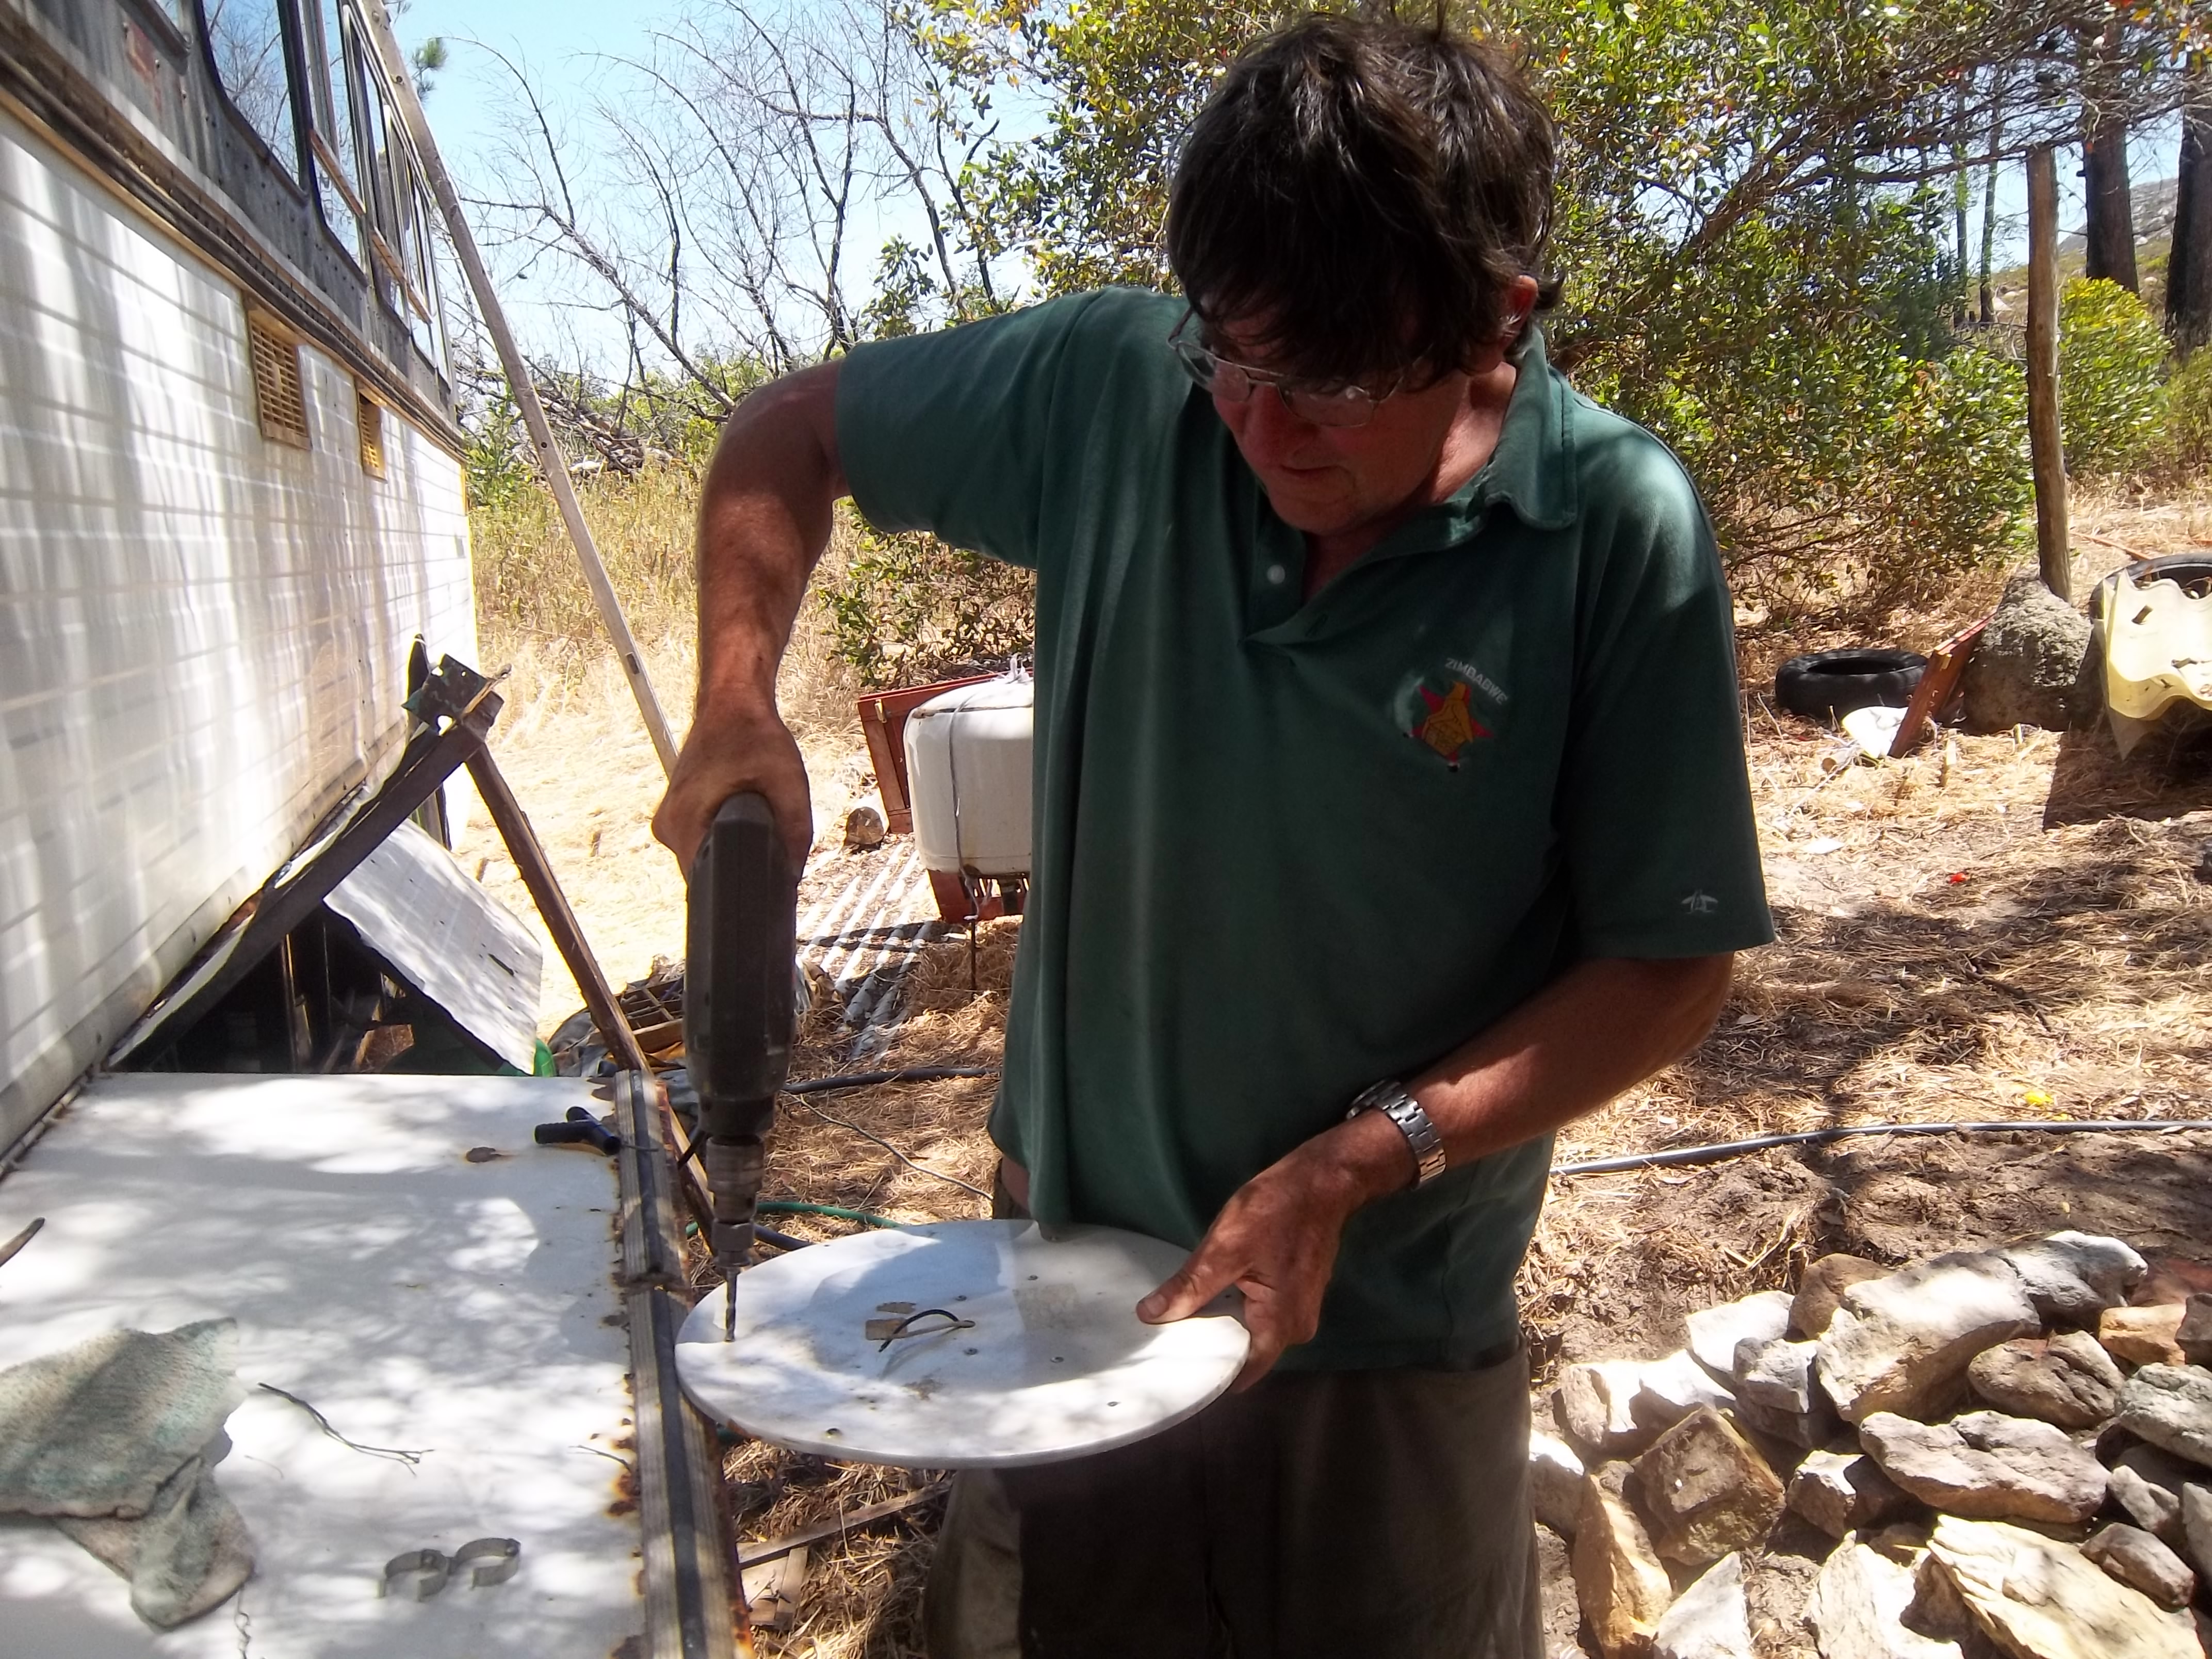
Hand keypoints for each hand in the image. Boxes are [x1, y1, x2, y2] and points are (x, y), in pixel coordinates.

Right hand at [651, 701, 813, 872]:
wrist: (732, 702)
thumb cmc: (751, 732)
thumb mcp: (787, 785)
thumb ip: (795, 833)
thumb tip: (792, 876)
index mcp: (684, 823)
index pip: (708, 883)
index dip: (740, 890)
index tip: (761, 887)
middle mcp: (668, 827)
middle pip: (707, 873)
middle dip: (741, 867)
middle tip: (767, 843)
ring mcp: (670, 821)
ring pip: (706, 857)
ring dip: (733, 851)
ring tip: (756, 821)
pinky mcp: (678, 814)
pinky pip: (702, 841)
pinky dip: (724, 837)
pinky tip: (743, 819)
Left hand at [1137, 1118, 1405, 1388]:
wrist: (1322, 1180)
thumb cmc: (1277, 1210)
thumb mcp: (1225, 1247)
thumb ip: (1190, 1287)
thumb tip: (1150, 1315)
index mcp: (1281, 1326)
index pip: (1238, 1371)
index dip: (1204, 1372)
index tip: (1169, 1372)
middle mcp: (1296, 1328)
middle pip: (1244, 1352)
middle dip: (1208, 1346)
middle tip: (1165, 1342)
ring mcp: (1300, 1310)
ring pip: (1252, 1331)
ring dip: (1221, 1324)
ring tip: (1180, 1320)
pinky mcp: (1297, 1293)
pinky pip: (1262, 1314)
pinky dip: (1237, 1308)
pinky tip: (1210, 1297)